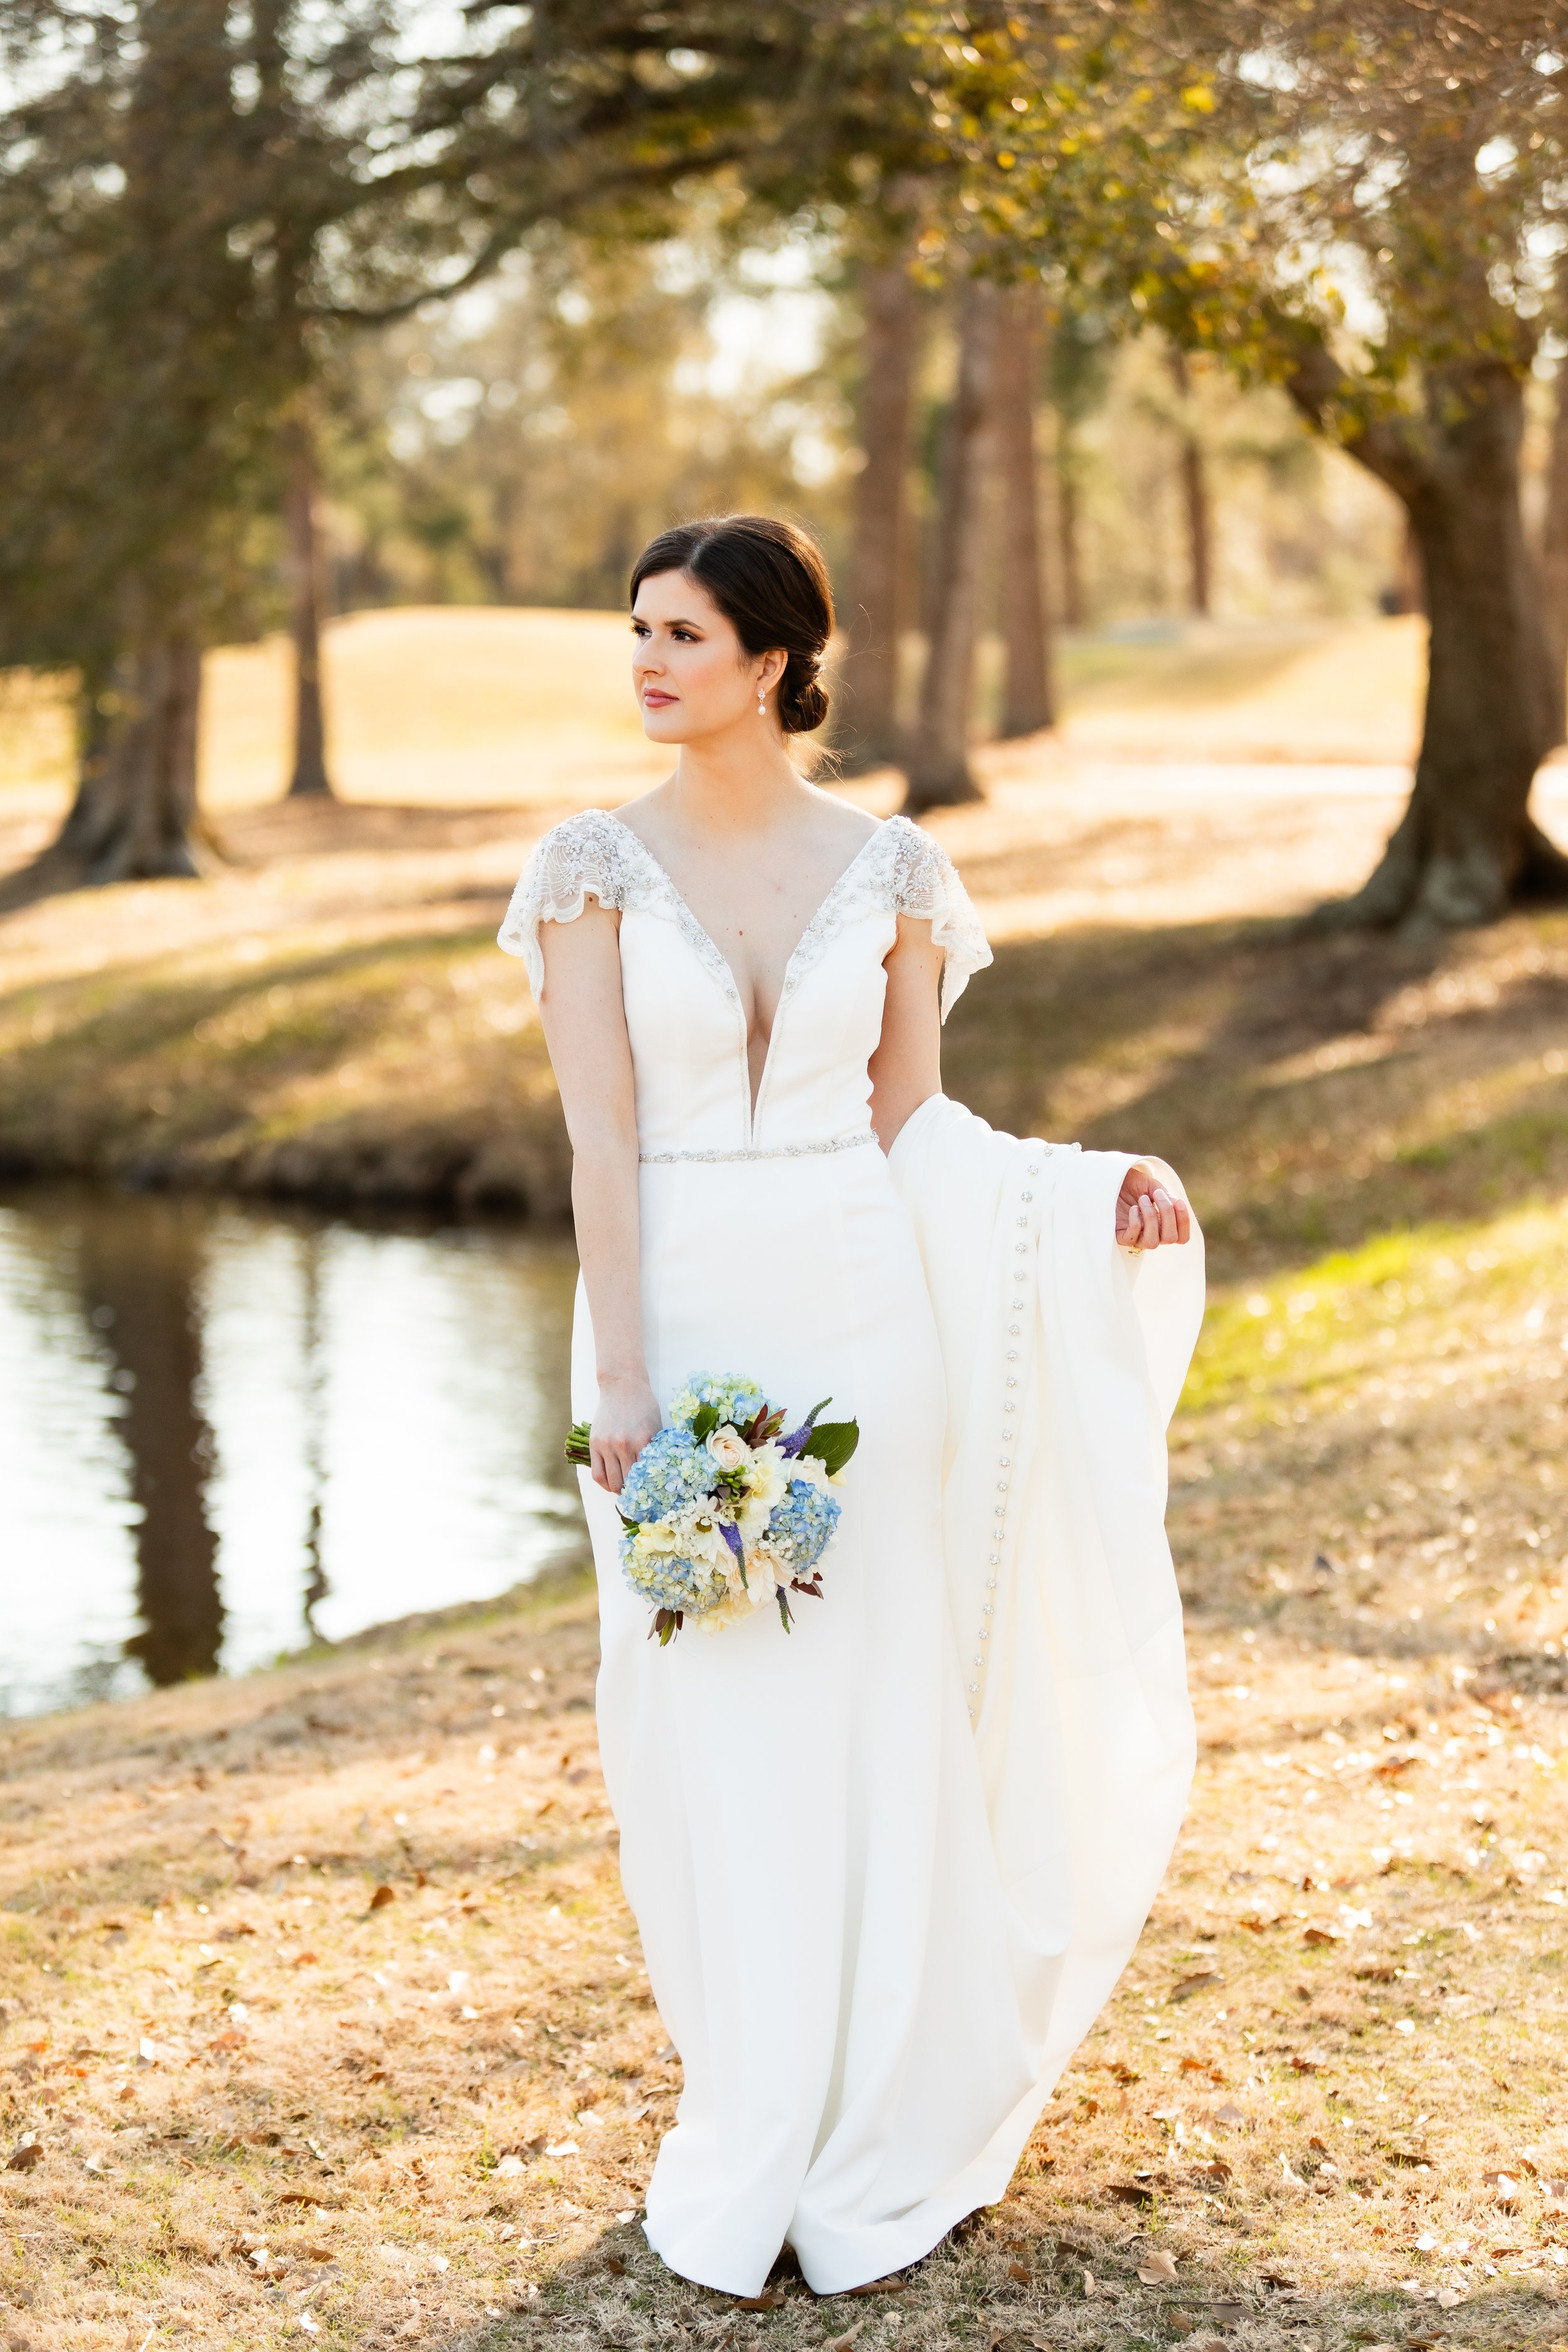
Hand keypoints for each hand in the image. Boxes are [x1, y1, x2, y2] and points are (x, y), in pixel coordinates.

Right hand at [590, 1373, 660, 1495]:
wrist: (623, 1386)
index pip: (646, 1476)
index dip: (649, 1490)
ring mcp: (607, 1445)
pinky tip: (611, 1484)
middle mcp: (624, 1445)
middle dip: (634, 1493)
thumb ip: (654, 1450)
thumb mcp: (656, 1427)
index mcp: (643, 1441)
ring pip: (612, 1481)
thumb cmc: (644, 1406)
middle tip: (638, 1497)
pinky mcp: (595, 1444)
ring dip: (618, 1490)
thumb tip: (658, 1476)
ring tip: (624, 1492)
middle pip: (628, 1482)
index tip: (652, 1496)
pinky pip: (597, 1473)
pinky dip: (604, 1483)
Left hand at [1115, 1165, 1191, 1250]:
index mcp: (1165, 1224)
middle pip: (1170, 1238)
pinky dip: (1135, 1222)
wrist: (1113, 1180)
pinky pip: (1131, 1238)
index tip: (1178, 1201)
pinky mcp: (1121, 1236)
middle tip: (1157, 1193)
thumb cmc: (1134, 1184)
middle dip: (1167, 1214)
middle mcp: (1154, 1234)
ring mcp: (1137, 1237)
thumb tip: (1175, 1205)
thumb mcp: (1153, 1186)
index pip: (1182, 1237)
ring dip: (1150, 1218)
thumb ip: (1166, 1196)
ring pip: (1152, 1242)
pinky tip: (1132, 1208)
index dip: (1184, 1221)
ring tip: (1142, 1199)